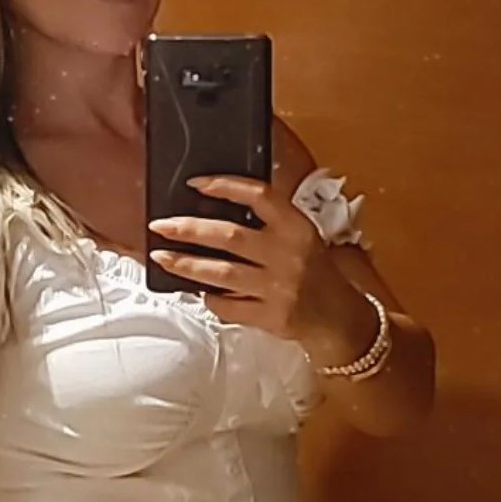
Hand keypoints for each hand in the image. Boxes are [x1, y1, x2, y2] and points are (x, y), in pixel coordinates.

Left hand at [147, 175, 371, 358]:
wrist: (340, 318)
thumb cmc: (314, 271)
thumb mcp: (302, 236)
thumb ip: (268, 222)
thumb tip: (212, 208)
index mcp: (297, 227)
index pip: (259, 196)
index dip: (226, 186)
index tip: (195, 183)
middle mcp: (288, 254)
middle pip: (229, 236)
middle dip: (189, 229)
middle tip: (160, 225)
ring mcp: (279, 288)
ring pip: (221, 273)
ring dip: (186, 264)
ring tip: (162, 257)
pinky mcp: (271, 316)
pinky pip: (228, 305)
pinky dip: (209, 298)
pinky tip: (199, 291)